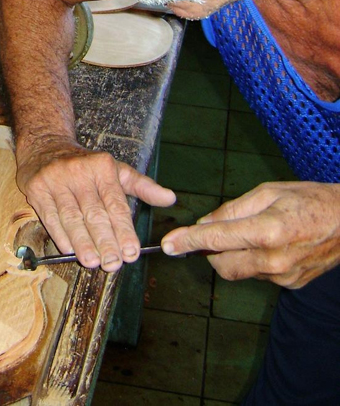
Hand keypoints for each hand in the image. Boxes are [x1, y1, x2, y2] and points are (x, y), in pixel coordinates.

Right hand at [17, 136, 175, 271]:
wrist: (46, 146)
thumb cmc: (86, 165)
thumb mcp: (116, 170)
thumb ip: (143, 186)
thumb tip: (170, 199)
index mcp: (102, 168)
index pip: (115, 204)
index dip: (124, 230)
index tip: (131, 252)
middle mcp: (79, 172)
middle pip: (94, 212)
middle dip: (105, 241)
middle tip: (114, 264)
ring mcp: (56, 179)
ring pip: (72, 217)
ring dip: (83, 242)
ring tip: (93, 262)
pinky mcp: (36, 188)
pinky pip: (50, 216)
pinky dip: (60, 234)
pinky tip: (70, 250)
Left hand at [161, 181, 339, 287]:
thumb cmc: (308, 199)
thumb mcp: (267, 192)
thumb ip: (233, 209)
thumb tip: (205, 223)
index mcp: (267, 231)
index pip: (216, 239)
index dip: (188, 242)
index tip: (168, 245)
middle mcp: (274, 259)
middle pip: (222, 265)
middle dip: (209, 252)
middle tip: (212, 234)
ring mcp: (284, 276)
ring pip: (240, 271)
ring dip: (233, 255)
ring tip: (252, 233)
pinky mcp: (291, 285)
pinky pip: (259, 275)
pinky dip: (253, 261)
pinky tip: (268, 244)